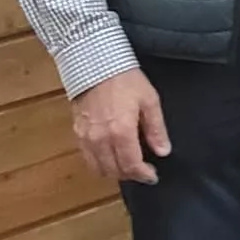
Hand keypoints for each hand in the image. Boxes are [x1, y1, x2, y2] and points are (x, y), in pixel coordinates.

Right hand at [72, 68, 169, 183]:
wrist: (96, 64)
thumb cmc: (126, 80)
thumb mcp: (149, 101)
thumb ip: (156, 129)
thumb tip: (163, 151)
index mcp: (121, 132)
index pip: (131, 165)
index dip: (143, 175)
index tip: (153, 176)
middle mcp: (100, 140)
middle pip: (114, 171)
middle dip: (130, 175)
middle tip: (142, 171)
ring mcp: (86, 138)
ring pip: (98, 168)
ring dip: (114, 171)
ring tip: (128, 165)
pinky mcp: (77, 133)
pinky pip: (87, 158)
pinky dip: (100, 163)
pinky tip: (111, 156)